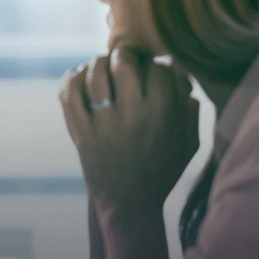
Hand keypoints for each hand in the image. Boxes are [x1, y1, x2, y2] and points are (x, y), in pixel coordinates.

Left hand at [60, 49, 199, 213]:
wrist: (129, 204)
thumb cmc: (161, 171)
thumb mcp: (188, 143)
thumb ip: (190, 110)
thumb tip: (182, 76)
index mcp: (163, 115)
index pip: (159, 68)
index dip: (156, 65)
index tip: (152, 72)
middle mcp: (133, 115)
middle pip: (125, 62)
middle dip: (125, 55)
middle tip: (124, 61)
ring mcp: (103, 124)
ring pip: (94, 73)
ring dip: (97, 63)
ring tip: (101, 66)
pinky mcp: (81, 133)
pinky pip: (69, 94)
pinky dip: (71, 78)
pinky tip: (80, 76)